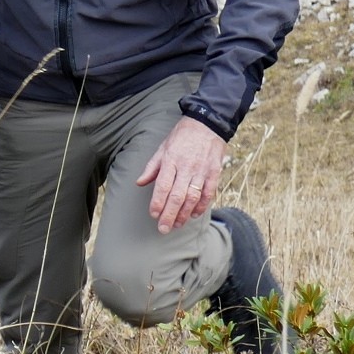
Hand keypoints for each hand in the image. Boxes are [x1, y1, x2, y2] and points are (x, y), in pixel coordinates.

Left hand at [135, 117, 227, 233]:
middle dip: (170, 214)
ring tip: (177, 224)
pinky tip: (194, 214)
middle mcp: (186, 167)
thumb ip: (152, 167)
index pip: (163, 186)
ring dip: (184, 213)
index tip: (153, 215)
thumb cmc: (181, 137)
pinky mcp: (214, 173)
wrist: (206, 124)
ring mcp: (202, 171)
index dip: (158, 202)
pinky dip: (202, 206)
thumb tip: (139, 183)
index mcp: (171, 160)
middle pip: (177, 196)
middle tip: (163, 228)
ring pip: (193, 197)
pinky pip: (209, 193)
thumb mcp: (162, 148)